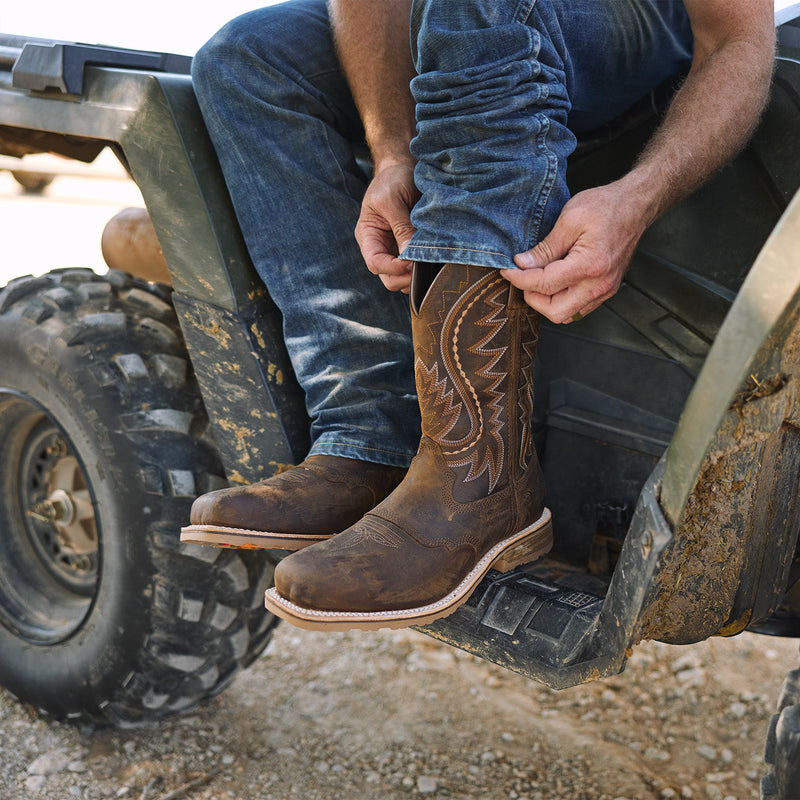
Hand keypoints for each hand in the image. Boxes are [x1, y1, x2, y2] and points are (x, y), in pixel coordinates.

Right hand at [355, 162, 418, 292]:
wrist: (405, 168)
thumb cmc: (393, 179)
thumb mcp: (392, 199)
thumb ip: (401, 227)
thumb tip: (410, 254)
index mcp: (368, 236)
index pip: (375, 263)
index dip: (393, 268)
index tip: (411, 261)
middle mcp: (381, 247)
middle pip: (388, 278)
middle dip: (405, 278)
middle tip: (424, 267)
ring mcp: (396, 250)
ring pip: (403, 278)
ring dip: (416, 276)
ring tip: (431, 263)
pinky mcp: (411, 249)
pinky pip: (416, 268)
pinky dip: (425, 269)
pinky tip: (435, 260)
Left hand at [501, 183, 647, 323]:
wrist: (635, 206)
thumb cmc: (605, 206)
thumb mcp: (569, 220)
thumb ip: (545, 248)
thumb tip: (522, 265)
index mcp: (590, 265)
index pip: (544, 284)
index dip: (520, 279)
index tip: (508, 271)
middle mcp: (600, 284)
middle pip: (555, 311)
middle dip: (533, 298)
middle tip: (523, 278)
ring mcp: (605, 291)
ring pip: (566, 314)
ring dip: (546, 301)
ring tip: (538, 278)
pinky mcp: (606, 291)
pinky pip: (577, 308)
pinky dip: (561, 300)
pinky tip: (554, 282)